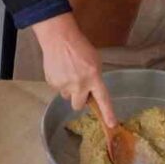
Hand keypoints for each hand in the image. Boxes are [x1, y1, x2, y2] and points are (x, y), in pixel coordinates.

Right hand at [33, 13, 117, 127]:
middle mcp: (79, 84)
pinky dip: (59, 81)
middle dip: (78, 99)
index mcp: (94, 77)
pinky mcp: (53, 83)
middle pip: (78, 105)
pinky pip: (57, 88)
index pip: (103, 99)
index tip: (111, 125)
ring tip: (67, 73)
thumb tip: (92, 89)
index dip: (108, 113)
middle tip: (77, 87)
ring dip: (68, 89)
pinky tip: (60, 69)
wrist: (59, 39)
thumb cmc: (79, 46)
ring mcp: (65, 85)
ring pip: (66, 96)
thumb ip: (95, 77)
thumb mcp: (95, 61)